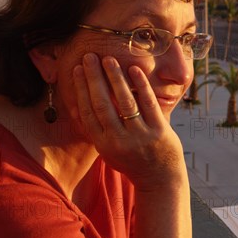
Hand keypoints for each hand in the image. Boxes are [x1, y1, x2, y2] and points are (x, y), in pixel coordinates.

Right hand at [73, 53, 184, 190]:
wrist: (160, 180)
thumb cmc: (132, 161)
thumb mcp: (109, 150)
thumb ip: (98, 130)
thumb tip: (80, 104)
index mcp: (103, 144)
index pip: (87, 112)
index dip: (80, 89)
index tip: (76, 70)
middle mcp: (119, 141)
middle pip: (102, 104)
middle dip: (94, 78)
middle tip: (89, 57)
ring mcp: (140, 136)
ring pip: (125, 101)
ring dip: (115, 78)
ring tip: (109, 59)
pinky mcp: (159, 131)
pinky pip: (148, 104)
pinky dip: (141, 85)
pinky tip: (134, 69)